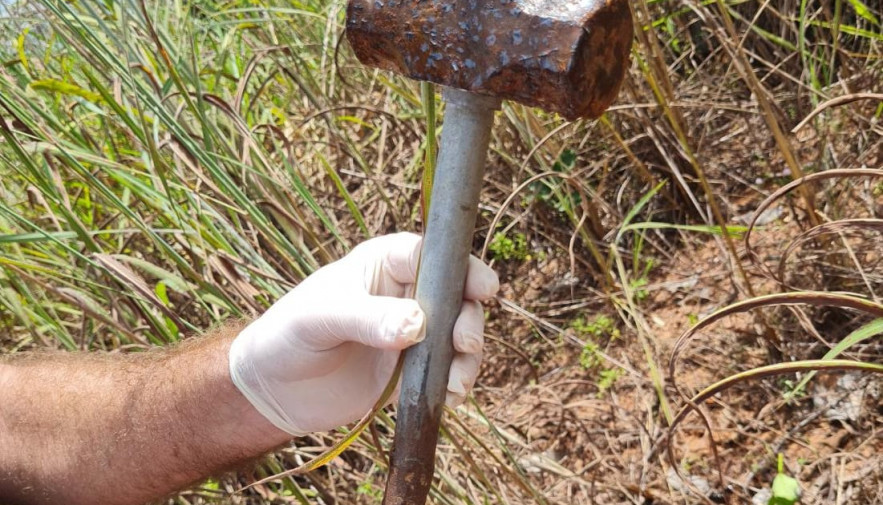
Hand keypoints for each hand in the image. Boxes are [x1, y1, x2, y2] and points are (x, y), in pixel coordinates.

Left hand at [228, 232, 498, 434]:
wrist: (273, 391)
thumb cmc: (287, 336)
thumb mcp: (321, 320)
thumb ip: (368, 318)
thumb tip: (418, 324)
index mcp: (383, 263)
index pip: (431, 254)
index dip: (461, 268)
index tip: (482, 289)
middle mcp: (404, 292)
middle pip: (456, 294)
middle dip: (469, 316)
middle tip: (464, 342)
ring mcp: (412, 331)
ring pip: (458, 333)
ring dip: (467, 355)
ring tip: (456, 381)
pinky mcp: (412, 368)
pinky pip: (447, 369)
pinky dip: (456, 381)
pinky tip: (449, 396)